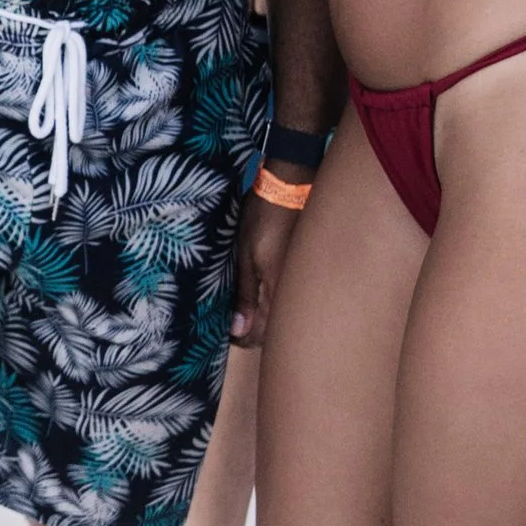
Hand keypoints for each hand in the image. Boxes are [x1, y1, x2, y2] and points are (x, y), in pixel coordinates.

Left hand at [229, 187, 302, 343]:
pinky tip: (258, 292)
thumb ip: (244, 295)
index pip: (260, 335)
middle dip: (252, 330)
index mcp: (278, 293)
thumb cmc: (264, 218)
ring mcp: (301, 282)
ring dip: (263, 317)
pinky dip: (272, 301)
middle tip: (230, 319)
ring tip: (241, 306)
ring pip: (281, 314)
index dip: (239, 337)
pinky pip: (287, 297)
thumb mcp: (245, 256)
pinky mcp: (302, 271)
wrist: (290, 187)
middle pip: (274, 330)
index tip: (222, 329)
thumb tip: (239, 331)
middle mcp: (294, 293)